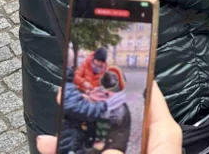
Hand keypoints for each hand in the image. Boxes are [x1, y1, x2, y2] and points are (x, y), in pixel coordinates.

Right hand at [37, 82, 181, 153]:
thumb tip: (110, 153)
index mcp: (162, 140)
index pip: (153, 101)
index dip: (135, 80)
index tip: (112, 63)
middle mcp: (143, 148)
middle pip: (119, 119)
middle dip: (93, 104)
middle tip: (71, 88)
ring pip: (96, 142)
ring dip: (73, 130)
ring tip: (54, 114)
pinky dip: (65, 151)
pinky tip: (46, 145)